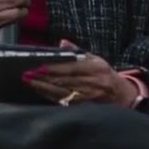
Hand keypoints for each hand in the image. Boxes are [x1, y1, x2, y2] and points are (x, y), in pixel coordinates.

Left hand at [23, 40, 137, 107]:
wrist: (120, 94)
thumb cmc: (104, 74)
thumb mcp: (95, 59)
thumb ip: (77, 51)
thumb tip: (62, 43)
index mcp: (94, 68)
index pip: (70, 68)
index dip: (54, 69)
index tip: (38, 67)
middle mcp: (92, 82)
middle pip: (64, 81)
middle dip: (44, 78)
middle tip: (27, 75)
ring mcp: (87, 96)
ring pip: (62, 92)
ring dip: (44, 88)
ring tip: (30, 82)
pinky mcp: (83, 106)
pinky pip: (64, 101)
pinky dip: (50, 97)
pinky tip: (40, 92)